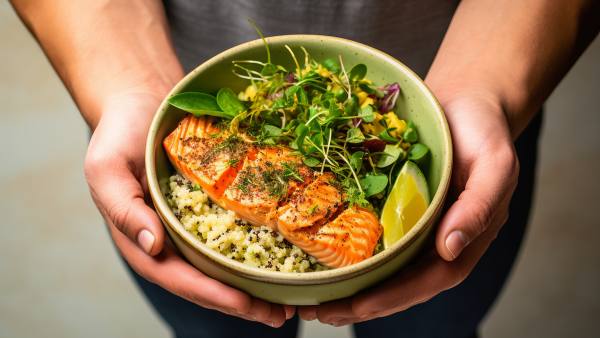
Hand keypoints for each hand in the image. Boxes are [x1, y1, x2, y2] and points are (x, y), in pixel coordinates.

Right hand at [84, 91, 294, 326]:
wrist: (143, 101)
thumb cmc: (120, 133)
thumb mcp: (108, 168)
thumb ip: (124, 209)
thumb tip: (153, 247)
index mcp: (143, 239)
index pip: (177, 277)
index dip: (211, 293)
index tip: (244, 303)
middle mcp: (169, 241)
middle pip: (206, 282)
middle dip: (241, 304)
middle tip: (279, 316)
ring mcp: (191, 228)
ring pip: (224, 267)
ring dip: (254, 288)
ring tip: (288, 303)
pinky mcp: (210, 211)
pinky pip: (234, 237)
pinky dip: (256, 254)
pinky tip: (284, 261)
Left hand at [298, 88, 519, 324]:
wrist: (467, 102)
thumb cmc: (484, 132)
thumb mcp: (494, 165)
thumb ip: (478, 207)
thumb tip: (450, 249)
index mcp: (464, 238)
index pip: (429, 280)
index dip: (393, 297)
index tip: (356, 306)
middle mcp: (439, 240)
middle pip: (401, 283)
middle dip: (362, 303)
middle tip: (321, 313)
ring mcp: (417, 227)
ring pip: (385, 267)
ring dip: (352, 287)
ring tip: (315, 300)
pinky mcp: (398, 209)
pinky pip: (374, 238)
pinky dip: (350, 254)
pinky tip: (324, 260)